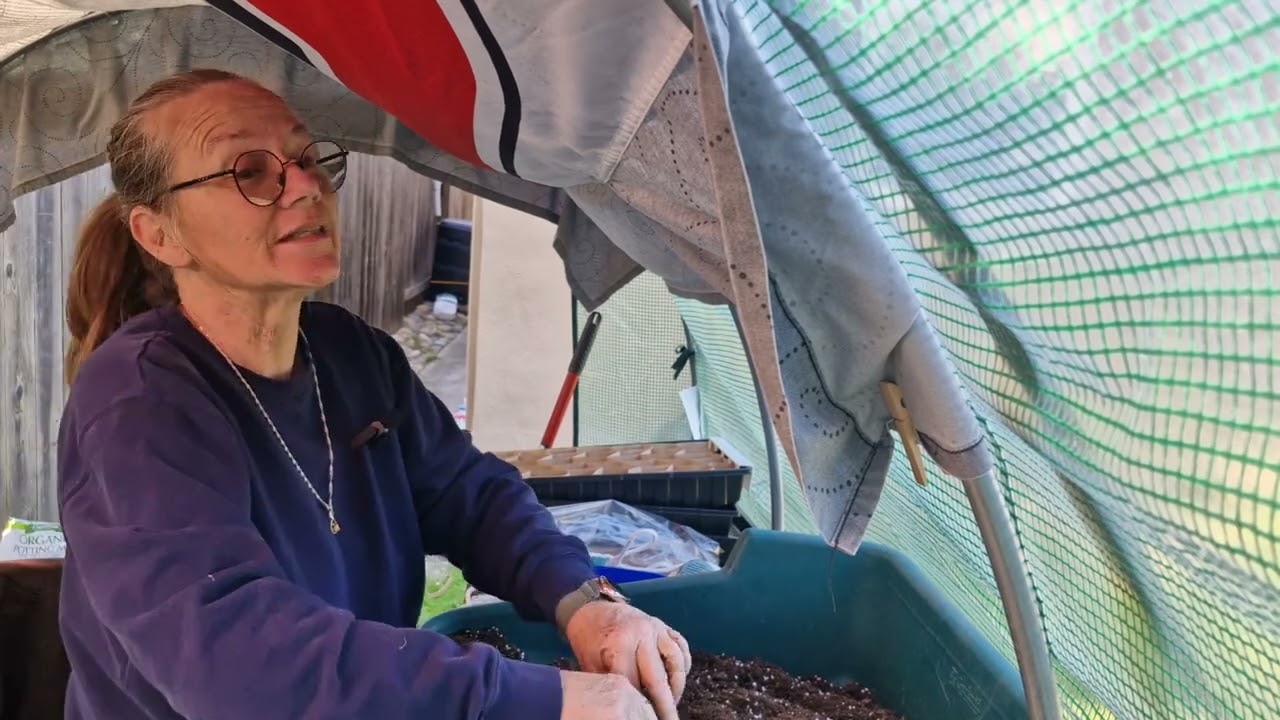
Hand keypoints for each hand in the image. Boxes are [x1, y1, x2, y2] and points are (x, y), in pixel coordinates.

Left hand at [563, 602, 691, 719]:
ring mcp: (657, 628)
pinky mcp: (665, 626)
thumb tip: (621, 708)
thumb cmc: (588, 639)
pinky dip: (683, 666)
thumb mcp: (589, 663)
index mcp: (621, 643)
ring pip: (676, 663)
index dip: (638, 705)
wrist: (591, 608)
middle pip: (658, 678)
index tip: (642, 717)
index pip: (634, 684)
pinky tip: (677, 680)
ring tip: (672, 704)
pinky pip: (682, 648)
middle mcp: (643, 634)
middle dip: (665, 706)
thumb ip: (607, 684)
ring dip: (677, 687)